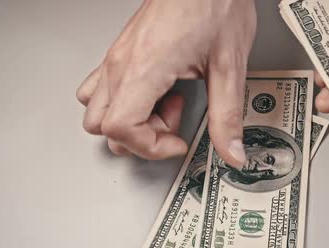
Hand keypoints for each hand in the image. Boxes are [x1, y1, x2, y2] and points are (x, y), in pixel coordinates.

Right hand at [76, 0, 256, 166]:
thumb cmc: (214, 4)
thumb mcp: (230, 67)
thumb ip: (227, 117)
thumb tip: (231, 153)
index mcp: (145, 68)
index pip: (120, 129)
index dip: (150, 147)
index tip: (178, 141)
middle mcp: (122, 63)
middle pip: (104, 126)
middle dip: (142, 136)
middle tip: (175, 120)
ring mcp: (117, 55)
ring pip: (97, 109)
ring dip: (130, 119)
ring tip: (165, 104)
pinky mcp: (122, 49)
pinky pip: (101, 87)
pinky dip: (123, 101)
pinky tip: (156, 90)